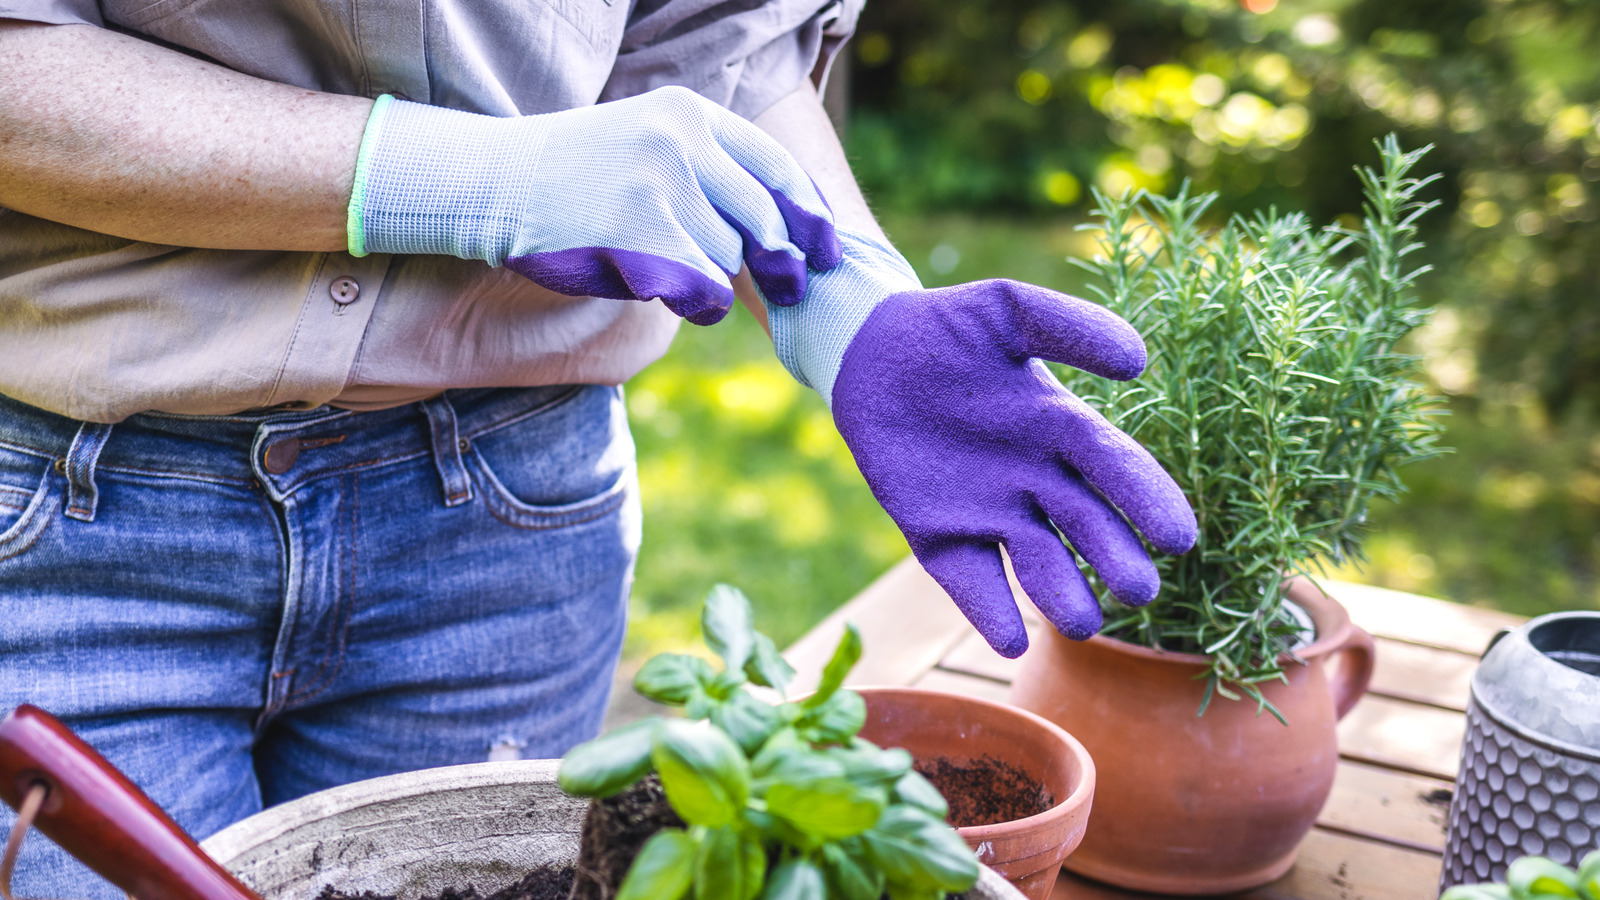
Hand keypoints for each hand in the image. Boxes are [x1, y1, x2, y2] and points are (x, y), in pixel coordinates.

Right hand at [348, 87, 839, 324]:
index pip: (776, 167)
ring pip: (729, 258)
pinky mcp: (639, 237)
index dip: (811, 213)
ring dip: (715, 278)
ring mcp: (659, 189)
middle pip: (763, 220)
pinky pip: (703, 290)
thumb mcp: (644, 141)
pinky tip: (676, 296)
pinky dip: (700, 304)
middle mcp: (680, 144)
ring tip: (671, 269)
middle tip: (792, 288)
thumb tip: (785, 222)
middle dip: (783, 261)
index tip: (830, 248)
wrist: (492, 183)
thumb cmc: (575, 174)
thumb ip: (707, 166)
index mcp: (689, 115)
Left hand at [768, 232, 1197, 656]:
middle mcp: (1036, 481)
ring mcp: (988, 513)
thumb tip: (1138, 360)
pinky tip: (1008, 638)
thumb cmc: (948, 328)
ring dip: (1060, 595)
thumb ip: (1068, 327)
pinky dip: (989, 609)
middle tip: (1140, 589)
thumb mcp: (1007, 311)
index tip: (1179, 536)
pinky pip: (969, 579)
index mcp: (1062, 428)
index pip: (1116, 468)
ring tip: (1079, 622)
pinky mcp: (938, 535)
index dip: (1147, 501)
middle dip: (1113, 557)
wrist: (869, 350)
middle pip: (1085, 526)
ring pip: (1036, 564)